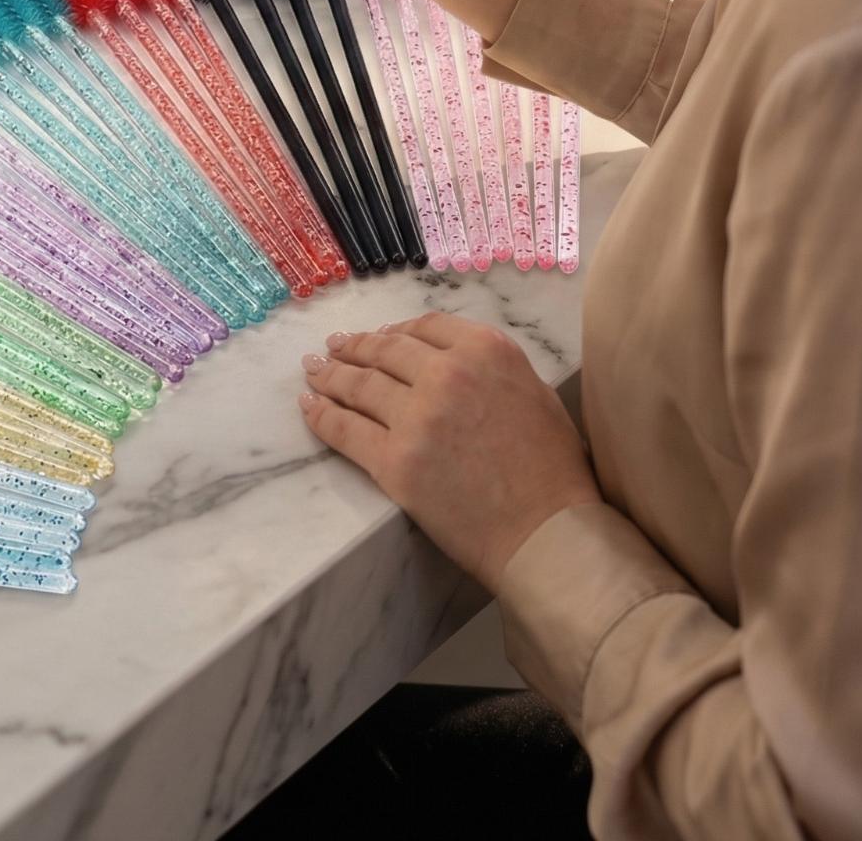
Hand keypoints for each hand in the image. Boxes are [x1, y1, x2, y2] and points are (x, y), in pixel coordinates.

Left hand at [299, 313, 600, 590]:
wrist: (547, 534)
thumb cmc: (552, 470)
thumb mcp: (534, 392)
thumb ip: (489, 367)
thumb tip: (446, 359)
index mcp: (486, 350)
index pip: (426, 326)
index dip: (396, 329)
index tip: (380, 335)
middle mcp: (446, 373)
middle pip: (385, 350)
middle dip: (355, 346)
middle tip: (334, 346)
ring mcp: (416, 416)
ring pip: (359, 384)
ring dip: (330, 374)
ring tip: (314, 369)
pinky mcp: (393, 460)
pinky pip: (345, 430)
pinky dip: (321, 414)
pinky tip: (309, 405)